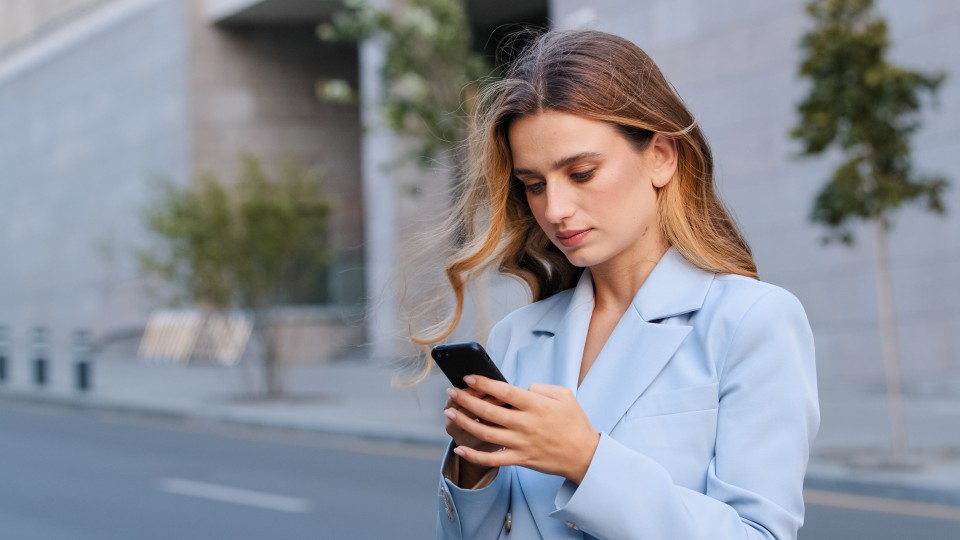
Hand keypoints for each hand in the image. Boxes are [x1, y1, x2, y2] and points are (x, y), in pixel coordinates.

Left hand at [444, 375, 600, 483]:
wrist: (584, 455)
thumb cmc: (575, 423)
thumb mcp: (565, 396)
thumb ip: (542, 388)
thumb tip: (523, 387)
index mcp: (535, 405)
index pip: (504, 391)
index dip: (483, 383)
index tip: (468, 377)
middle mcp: (525, 424)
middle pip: (488, 411)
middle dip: (466, 400)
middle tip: (452, 392)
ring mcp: (521, 443)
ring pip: (485, 433)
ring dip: (464, 422)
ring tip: (450, 412)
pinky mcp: (520, 459)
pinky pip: (493, 459)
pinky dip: (474, 455)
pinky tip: (460, 448)